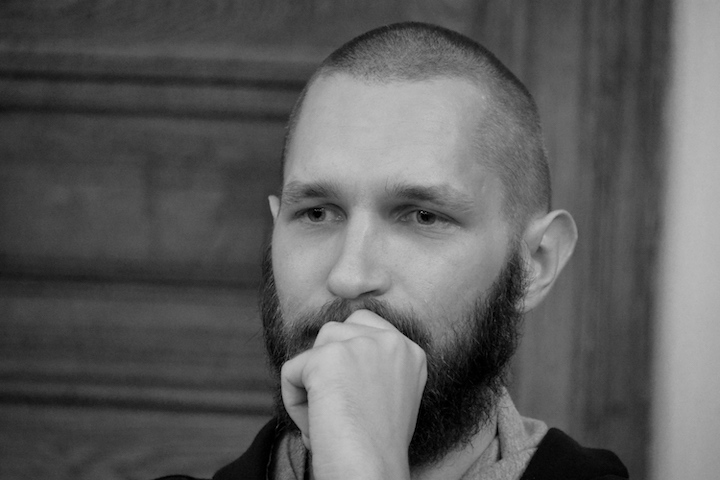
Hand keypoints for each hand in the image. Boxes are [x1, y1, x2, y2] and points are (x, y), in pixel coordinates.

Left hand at [281, 309, 426, 479]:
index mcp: (411, 351)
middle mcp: (391, 341)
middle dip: (326, 366)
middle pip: (335, 331)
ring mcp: (360, 345)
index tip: (352, 395)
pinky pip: (290, 371)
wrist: (371, 473)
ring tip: (328, 419)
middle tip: (339, 409)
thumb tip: (334, 351)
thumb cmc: (377, 449)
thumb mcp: (392, 396)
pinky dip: (293, 402)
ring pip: (312, 350)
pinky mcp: (327, 357)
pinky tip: (316, 426)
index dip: (346, 356)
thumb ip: (374, 366)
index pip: (364, 324)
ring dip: (310, 385)